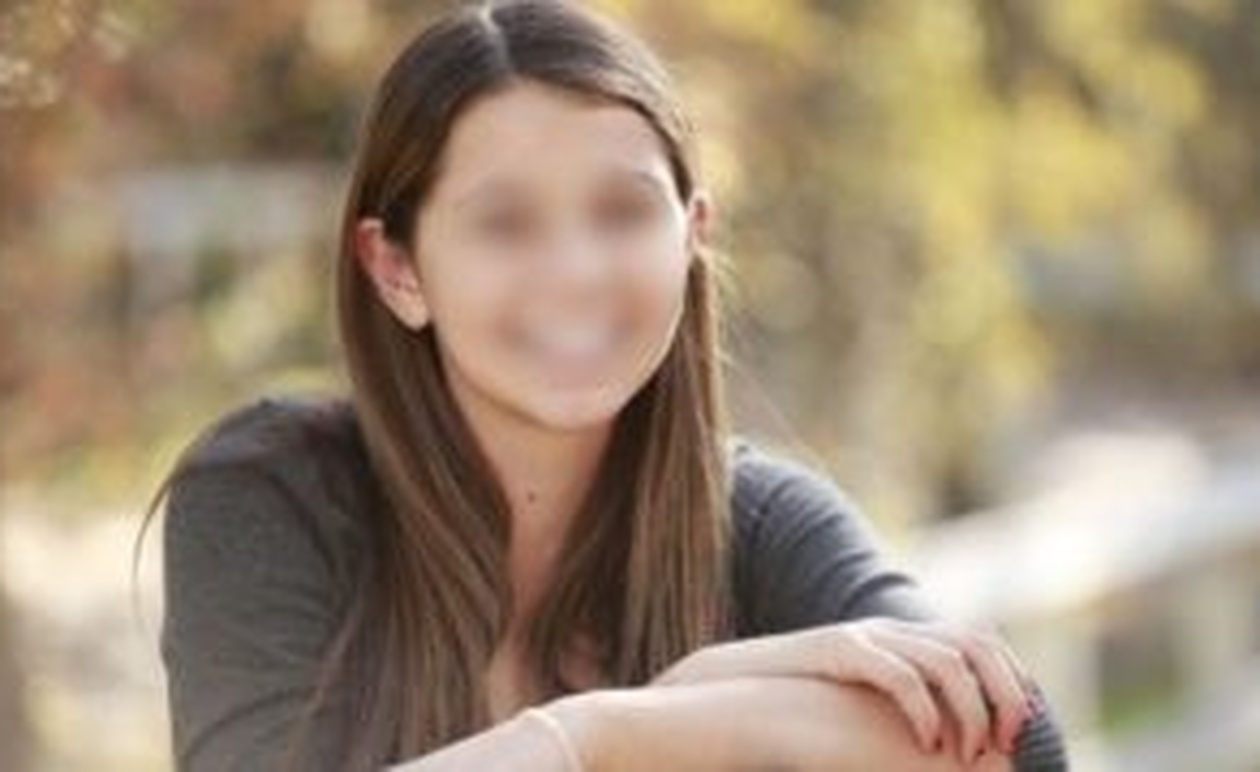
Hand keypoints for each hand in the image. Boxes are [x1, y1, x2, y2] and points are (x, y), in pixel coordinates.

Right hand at [651, 617, 1035, 764]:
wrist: (738, 684)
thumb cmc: (804, 705)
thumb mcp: (867, 700)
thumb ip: (910, 705)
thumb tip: (959, 746)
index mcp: (906, 639)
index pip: (982, 640)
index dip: (1013, 678)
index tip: (1022, 727)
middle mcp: (893, 631)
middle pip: (975, 644)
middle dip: (1004, 692)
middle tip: (1006, 741)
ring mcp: (867, 637)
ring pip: (946, 661)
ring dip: (969, 709)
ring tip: (966, 753)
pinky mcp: (840, 651)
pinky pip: (898, 675)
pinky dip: (923, 710)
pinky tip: (926, 741)